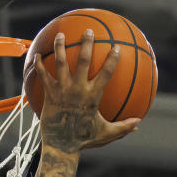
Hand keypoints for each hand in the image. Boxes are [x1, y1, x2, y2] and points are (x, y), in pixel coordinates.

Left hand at [35, 30, 140, 152]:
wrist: (61, 145)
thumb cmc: (84, 140)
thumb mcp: (106, 133)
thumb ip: (123, 127)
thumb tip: (139, 123)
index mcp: (93, 96)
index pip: (106, 73)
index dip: (112, 59)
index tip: (116, 47)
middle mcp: (77, 89)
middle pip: (83, 61)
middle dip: (86, 44)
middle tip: (88, 31)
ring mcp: (62, 90)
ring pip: (61, 62)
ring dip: (60, 47)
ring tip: (61, 35)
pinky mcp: (49, 94)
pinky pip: (43, 75)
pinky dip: (39, 64)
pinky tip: (38, 54)